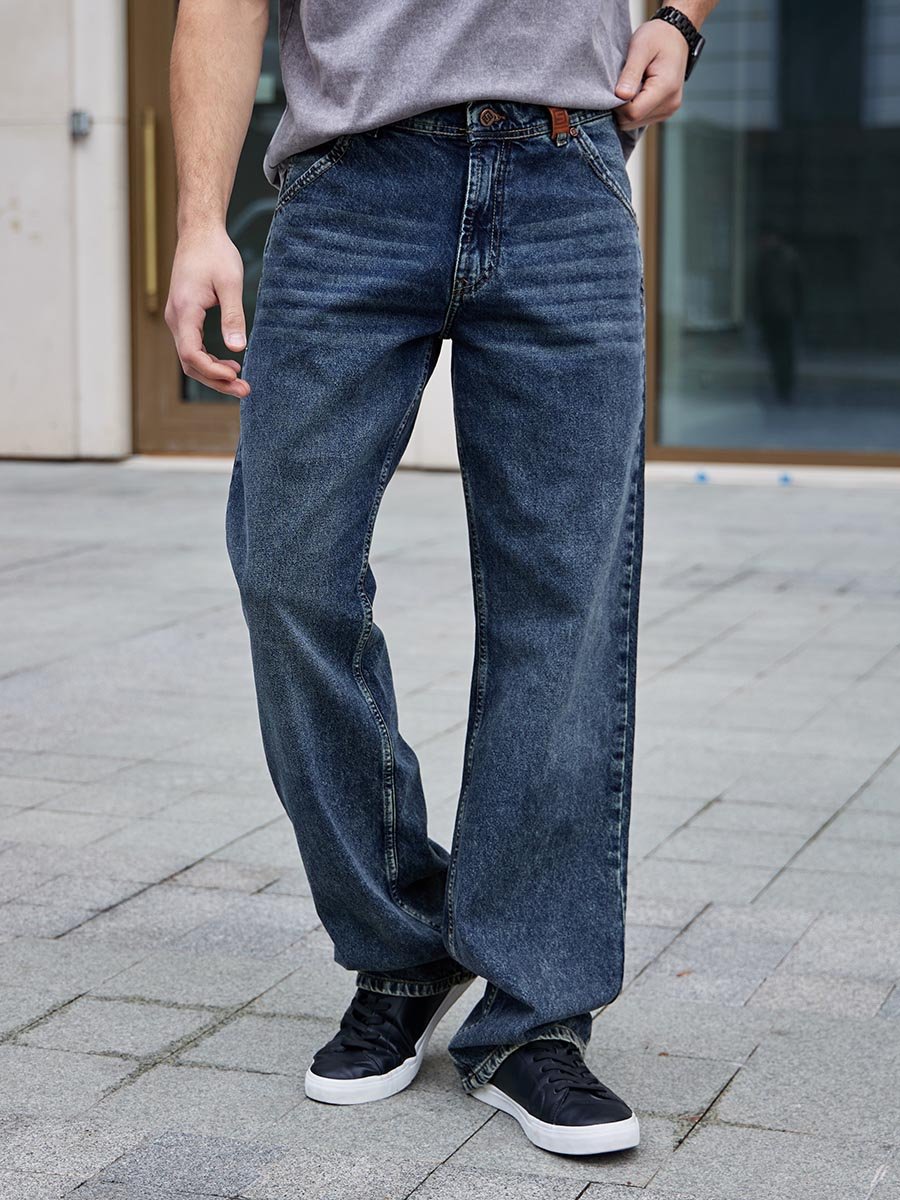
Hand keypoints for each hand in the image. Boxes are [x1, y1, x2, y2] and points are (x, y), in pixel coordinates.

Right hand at [165, 226, 250, 397]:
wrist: (199, 233)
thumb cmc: (215, 253)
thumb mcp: (230, 283)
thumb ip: (233, 316)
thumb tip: (238, 349)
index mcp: (185, 310)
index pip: (191, 354)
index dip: (213, 371)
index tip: (236, 377)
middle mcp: (176, 318)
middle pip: (190, 363)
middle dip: (216, 381)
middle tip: (245, 391)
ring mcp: (177, 319)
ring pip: (190, 359)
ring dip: (213, 374)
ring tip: (240, 382)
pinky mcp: (184, 318)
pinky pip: (192, 348)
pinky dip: (209, 361)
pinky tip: (230, 366)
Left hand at [614, 19, 689, 130]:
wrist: (676, 34)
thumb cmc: (658, 36)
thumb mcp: (640, 47)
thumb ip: (631, 73)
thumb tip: (620, 96)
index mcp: (666, 88)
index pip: (633, 113)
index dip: (617, 104)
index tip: (615, 86)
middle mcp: (670, 104)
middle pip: (632, 121)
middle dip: (620, 107)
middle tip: (622, 83)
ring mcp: (668, 110)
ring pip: (634, 123)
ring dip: (626, 108)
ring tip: (630, 85)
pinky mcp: (664, 112)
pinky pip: (640, 119)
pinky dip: (633, 109)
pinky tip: (635, 91)